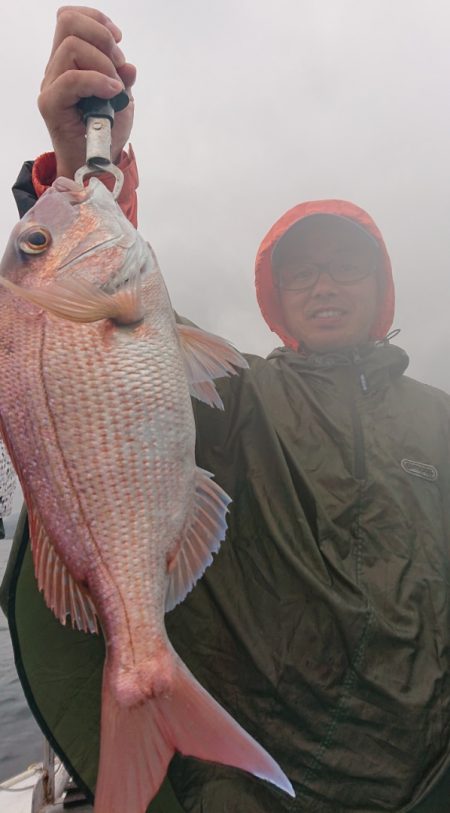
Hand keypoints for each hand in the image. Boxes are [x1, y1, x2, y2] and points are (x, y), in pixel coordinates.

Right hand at [38, 6, 136, 178]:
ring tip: (115, 88)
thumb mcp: (122, 100)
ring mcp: (52, 85)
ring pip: (71, 47)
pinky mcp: (51, 104)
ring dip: (103, 64)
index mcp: (69, 62)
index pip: (70, 19)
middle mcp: (57, 69)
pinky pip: (71, 78)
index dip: (96, 19)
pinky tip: (112, 93)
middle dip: (102, 37)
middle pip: (68, 23)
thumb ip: (122, 78)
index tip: (118, 39)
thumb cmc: (106, 133)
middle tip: (118, 65)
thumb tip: (128, 66)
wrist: (97, 166)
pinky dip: (97, 81)